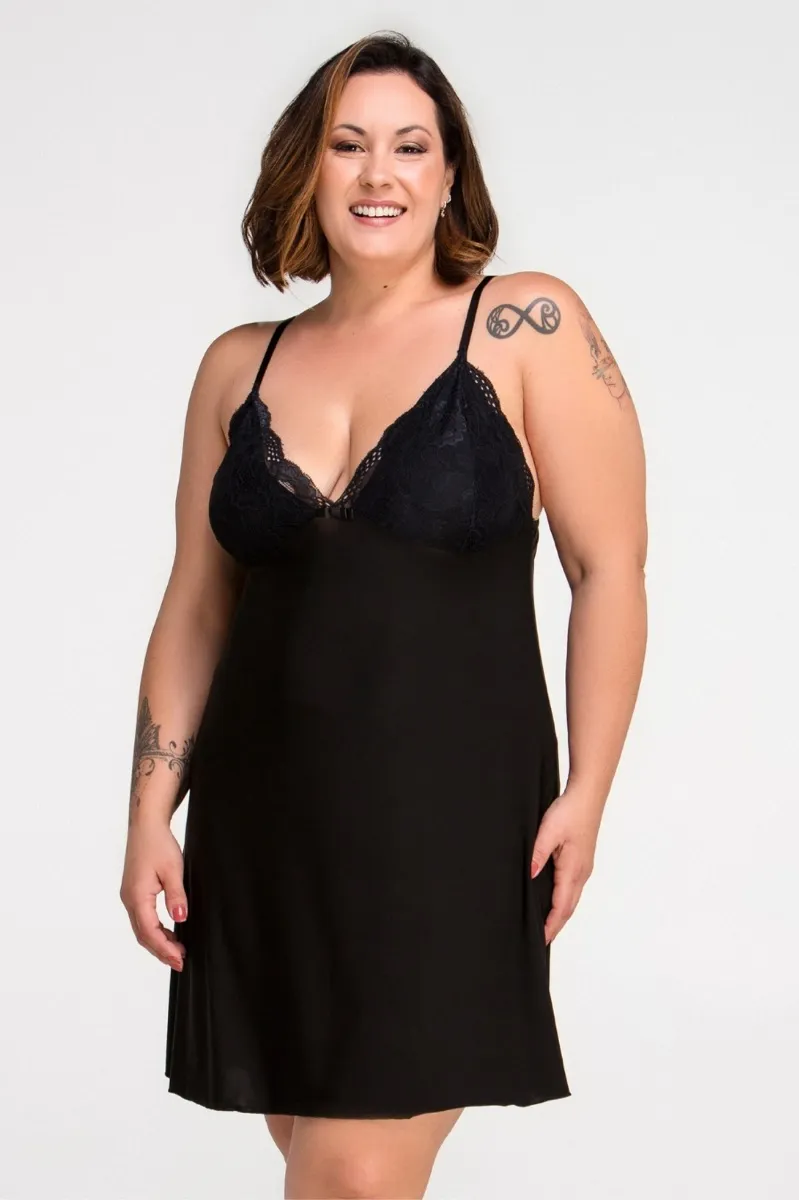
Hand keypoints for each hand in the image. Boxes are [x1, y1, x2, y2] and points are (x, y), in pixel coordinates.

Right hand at [120, 817, 187, 969]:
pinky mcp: (133, 892)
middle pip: (143, 935)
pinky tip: (168, 932)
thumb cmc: (158, 844)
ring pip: (142, 928)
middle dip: (161, 951)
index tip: (180, 959)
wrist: (145, 825)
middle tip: (180, 962)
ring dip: (158, 942)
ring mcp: (129, 896)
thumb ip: (176, 896)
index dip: (165, 949)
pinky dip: (154, 930)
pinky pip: (142, 918)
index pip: (150, 932)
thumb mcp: (173, 870)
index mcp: (137, 897)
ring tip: (177, 951)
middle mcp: (129, 900)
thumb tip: (181, 920)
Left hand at [530, 785, 599, 943]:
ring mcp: (584, 867)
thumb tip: (530, 875)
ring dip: (560, 914)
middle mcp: (581, 873)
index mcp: (573, 869)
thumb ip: (538, 854)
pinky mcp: (582, 861)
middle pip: (568, 907)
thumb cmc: (570, 811)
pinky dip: (564, 901)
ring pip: (572, 899)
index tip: (541, 939)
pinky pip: (573, 888)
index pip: (561, 906)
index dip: (551, 925)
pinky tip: (555, 900)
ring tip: (546, 926)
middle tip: (541, 940)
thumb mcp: (548, 832)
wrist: (588, 796)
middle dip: (556, 925)